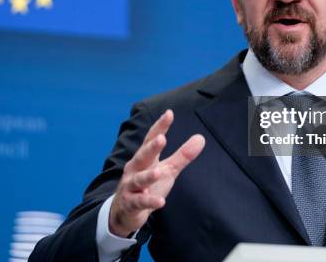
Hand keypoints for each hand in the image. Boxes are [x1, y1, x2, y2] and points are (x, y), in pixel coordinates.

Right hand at [109, 109, 205, 237]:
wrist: (125, 212)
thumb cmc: (148, 185)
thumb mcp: (167, 169)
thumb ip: (182, 155)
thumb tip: (201, 137)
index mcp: (145, 158)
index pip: (151, 139)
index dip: (160, 127)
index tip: (169, 113)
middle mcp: (135, 169)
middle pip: (143, 156)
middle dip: (151, 148)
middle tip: (161, 138)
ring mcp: (130, 186)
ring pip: (139, 179)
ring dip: (148, 176)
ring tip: (158, 172)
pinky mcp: (130, 203)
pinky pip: (139, 202)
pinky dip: (149, 201)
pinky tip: (160, 201)